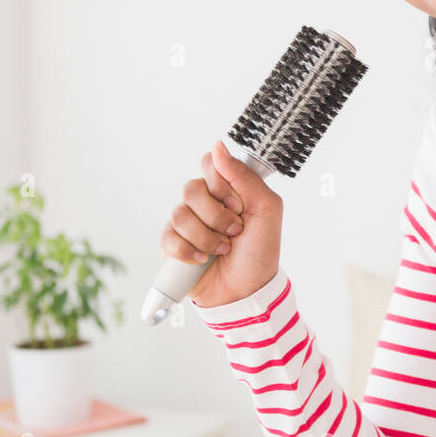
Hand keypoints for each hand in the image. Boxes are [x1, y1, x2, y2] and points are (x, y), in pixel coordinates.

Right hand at [159, 140, 283, 308]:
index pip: (209, 163)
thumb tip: (218, 146)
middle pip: (192, 188)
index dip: (222, 184)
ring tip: (222, 249)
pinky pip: (168, 237)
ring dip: (207, 237)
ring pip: (179, 214)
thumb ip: (245, 176)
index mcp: (227, 189)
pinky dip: (189, 251)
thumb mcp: (267, 209)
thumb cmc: (260, 251)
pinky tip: (203, 259)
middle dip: (217, 215)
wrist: (247, 290)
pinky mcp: (171, 245)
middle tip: (235, 230)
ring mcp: (186, 223)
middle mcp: (204, 202)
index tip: (238, 205)